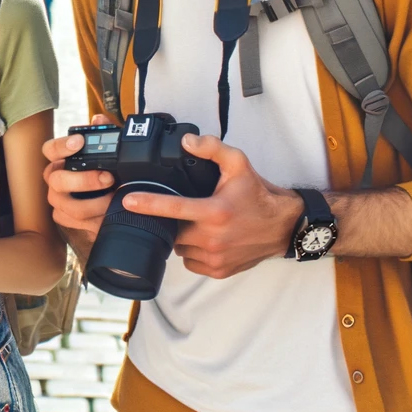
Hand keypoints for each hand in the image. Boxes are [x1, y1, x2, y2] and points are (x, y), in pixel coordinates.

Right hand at [41, 114, 116, 244]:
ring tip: (114, 199)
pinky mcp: (64, 218)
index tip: (80, 142)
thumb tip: (99, 120)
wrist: (106, 200)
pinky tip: (108, 215)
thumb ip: (105, 133)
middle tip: (108, 177)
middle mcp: (54, 179)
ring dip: (94, 204)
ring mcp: (57, 200)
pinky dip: (93, 220)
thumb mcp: (109, 150)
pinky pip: (73, 222)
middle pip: (58, 180)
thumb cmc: (104, 169)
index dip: (62, 146)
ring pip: (68, 205)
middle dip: (85, 180)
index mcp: (60, 160)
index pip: (50, 149)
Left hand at [120, 134, 300, 279]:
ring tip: (196, 224)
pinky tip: (203, 239)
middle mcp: (213, 238)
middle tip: (183, 210)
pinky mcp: (218, 271)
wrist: (283, 227)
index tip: (128, 201)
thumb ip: (212, 148)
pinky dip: (192, 252)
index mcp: (214, 212)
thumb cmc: (258, 195)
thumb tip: (187, 141)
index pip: (173, 208)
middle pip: (172, 230)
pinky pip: (190, 262)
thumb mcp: (239, 164)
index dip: (148, 204)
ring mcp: (215, 258)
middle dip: (170, 221)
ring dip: (181, 236)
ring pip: (180, 248)